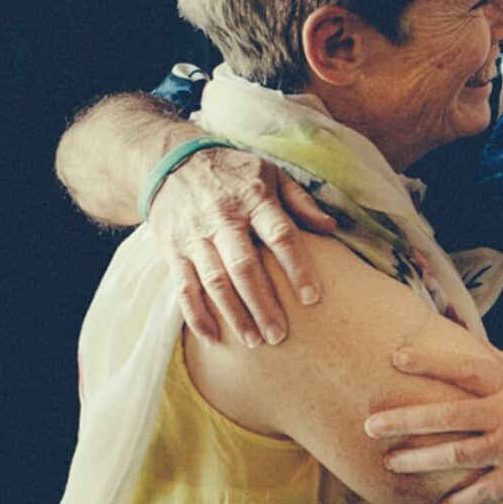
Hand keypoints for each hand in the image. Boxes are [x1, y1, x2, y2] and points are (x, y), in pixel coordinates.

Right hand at [148, 147, 335, 346]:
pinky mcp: (173, 251)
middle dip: (262, 304)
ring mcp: (195, 236)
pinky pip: (183, 288)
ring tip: (254, 342)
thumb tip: (331, 226)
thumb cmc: (233, 172)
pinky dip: (196, 315)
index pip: (279, 235)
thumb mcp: (270, 173)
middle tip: (280, 336)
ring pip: (214, 282)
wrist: (171, 161)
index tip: (312, 298)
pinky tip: (214, 338)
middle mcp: (223, 219)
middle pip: (244, 266)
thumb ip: (300, 201)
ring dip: (234, 315)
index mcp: (253, 198)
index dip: (297, 267)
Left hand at [363, 344, 502, 503]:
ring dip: (420, 460)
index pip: (463, 367)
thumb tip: (474, 348)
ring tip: (391, 462)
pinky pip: (485, 491)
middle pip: (448, 415)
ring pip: (458, 454)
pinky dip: (462, 500)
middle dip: (405, 420)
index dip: (428, 361)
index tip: (394, 358)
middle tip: (370, 425)